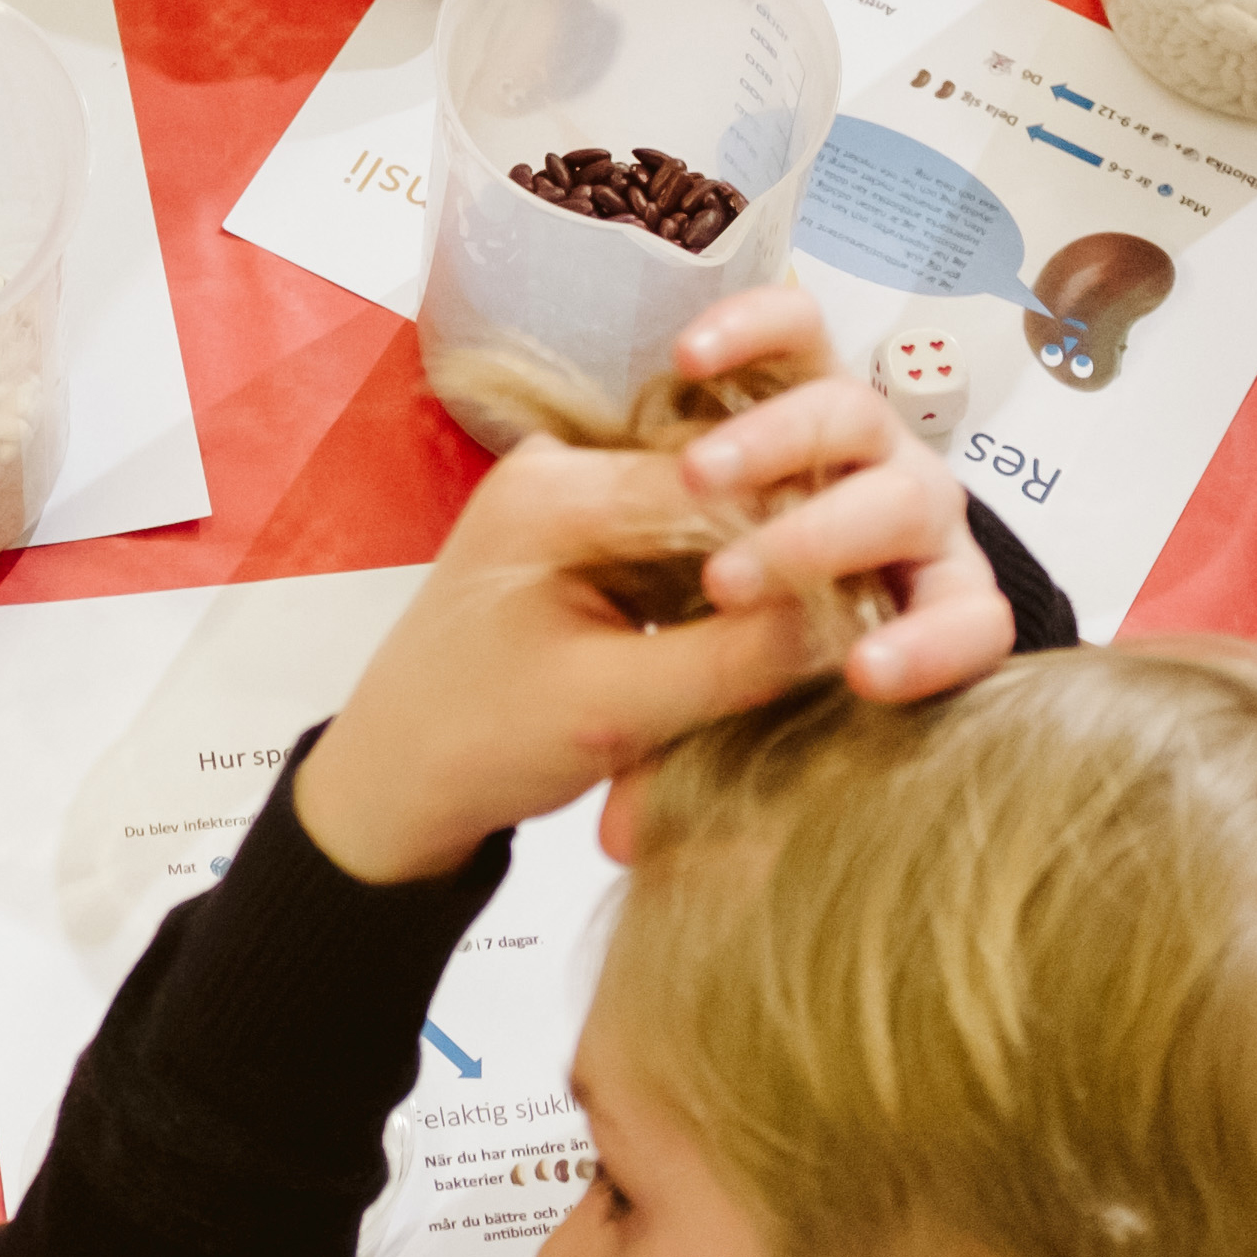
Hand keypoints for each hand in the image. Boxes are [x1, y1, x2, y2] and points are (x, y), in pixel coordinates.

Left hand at [302, 295, 1001, 883]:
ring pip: (710, 513)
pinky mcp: (587, 541)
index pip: (716, 484)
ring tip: (814, 620)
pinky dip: (725, 586)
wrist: (393, 786)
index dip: (797, 535)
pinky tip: (768, 625)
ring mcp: (575, 501)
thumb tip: (853, 612)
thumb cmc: (480, 747)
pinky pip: (684, 544)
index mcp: (558, 491)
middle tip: (845, 605)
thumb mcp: (616, 712)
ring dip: (761, 563)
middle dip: (783, 541)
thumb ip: (737, 657)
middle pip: (720, 485)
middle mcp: (566, 470)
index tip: (863, 590)